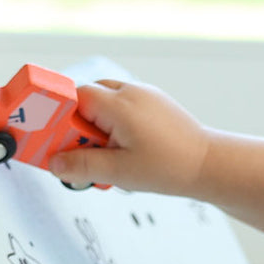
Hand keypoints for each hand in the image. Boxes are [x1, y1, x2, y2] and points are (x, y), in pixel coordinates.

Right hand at [48, 79, 211, 195]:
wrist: (209, 163)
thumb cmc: (169, 166)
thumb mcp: (119, 172)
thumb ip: (82, 165)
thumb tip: (54, 163)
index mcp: (118, 104)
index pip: (74, 97)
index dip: (60, 117)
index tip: (54, 138)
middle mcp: (130, 92)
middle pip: (87, 97)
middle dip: (79, 125)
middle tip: (83, 154)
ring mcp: (144, 94)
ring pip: (105, 102)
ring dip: (97, 126)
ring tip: (109, 155)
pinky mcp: (154, 103)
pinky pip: (123, 107)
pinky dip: (115, 125)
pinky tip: (124, 150)